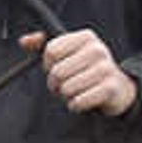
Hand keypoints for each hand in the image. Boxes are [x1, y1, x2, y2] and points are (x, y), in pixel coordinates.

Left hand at [23, 28, 138, 118]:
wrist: (118, 88)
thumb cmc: (86, 69)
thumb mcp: (68, 52)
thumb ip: (43, 45)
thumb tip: (24, 41)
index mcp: (85, 37)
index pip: (51, 50)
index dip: (48, 64)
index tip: (56, 67)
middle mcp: (97, 49)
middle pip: (57, 72)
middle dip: (56, 84)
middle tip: (65, 84)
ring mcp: (105, 68)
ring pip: (67, 89)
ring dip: (67, 96)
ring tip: (76, 91)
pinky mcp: (109, 88)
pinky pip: (78, 102)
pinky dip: (76, 105)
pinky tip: (84, 99)